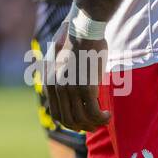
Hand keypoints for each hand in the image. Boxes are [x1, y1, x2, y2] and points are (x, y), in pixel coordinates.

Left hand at [42, 17, 110, 132]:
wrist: (83, 30)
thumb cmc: (76, 43)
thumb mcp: (60, 62)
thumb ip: (61, 78)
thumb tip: (70, 91)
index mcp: (49, 84)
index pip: (57, 114)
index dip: (71, 122)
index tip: (83, 122)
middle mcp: (56, 89)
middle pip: (69, 121)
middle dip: (83, 126)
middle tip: (96, 124)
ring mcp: (70, 89)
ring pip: (82, 120)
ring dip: (95, 124)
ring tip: (104, 119)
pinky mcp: (85, 87)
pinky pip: (94, 113)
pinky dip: (102, 118)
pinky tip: (108, 114)